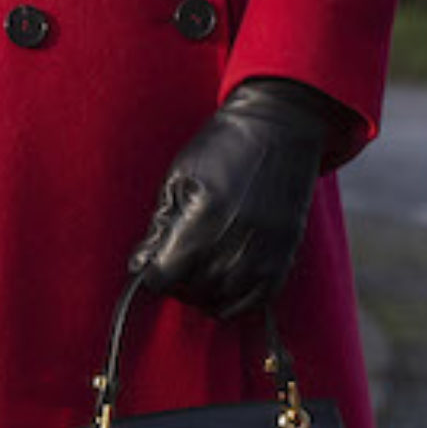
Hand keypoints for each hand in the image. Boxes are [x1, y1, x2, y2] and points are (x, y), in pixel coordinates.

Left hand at [129, 76, 328, 319]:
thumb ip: (160, 224)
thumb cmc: (225, 144)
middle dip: (177, 281)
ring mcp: (265, 252)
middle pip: (192, 292)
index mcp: (205, 217)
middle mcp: (236, 241)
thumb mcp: (180, 176)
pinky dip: (238, 299)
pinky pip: (257, 301)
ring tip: (201, 269)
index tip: (152, 263)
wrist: (281, 126)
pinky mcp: (285, 254)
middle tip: (176, 261)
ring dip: (206, 292)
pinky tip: (227, 279)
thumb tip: (141, 264)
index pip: (164, 276)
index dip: (153, 273)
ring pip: (223, 302)